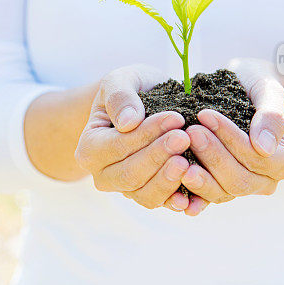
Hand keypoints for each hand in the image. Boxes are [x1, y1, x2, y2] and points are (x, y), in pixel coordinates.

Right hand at [75, 64, 192, 210]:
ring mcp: (127, 189)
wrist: (145, 104)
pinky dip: (179, 200)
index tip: (174, 117)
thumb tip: (128, 122)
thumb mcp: (120, 80)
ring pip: (145, 195)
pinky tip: (193, 191)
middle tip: (185, 137)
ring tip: (189, 161)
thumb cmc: (130, 90)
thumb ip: (120, 96)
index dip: (145, 135)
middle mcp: (104, 175)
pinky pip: (163, 204)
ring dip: (168, 179)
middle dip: (158, 156)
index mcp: (90, 148)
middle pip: (129, 175)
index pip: (117, 147)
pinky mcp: (151, 195)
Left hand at [175, 58, 283, 215]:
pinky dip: (190, 197)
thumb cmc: (256, 85)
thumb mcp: (269, 90)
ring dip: (199, 177)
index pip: (258, 158)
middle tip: (190, 132)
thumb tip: (264, 148)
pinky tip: (174, 189)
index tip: (205, 115)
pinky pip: (205, 198)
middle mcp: (266, 180)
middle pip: (239, 180)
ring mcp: (242, 187)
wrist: (241, 89)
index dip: (231, 139)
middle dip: (213, 156)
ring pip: (221, 193)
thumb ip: (271, 116)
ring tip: (177, 155)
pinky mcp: (219, 188)